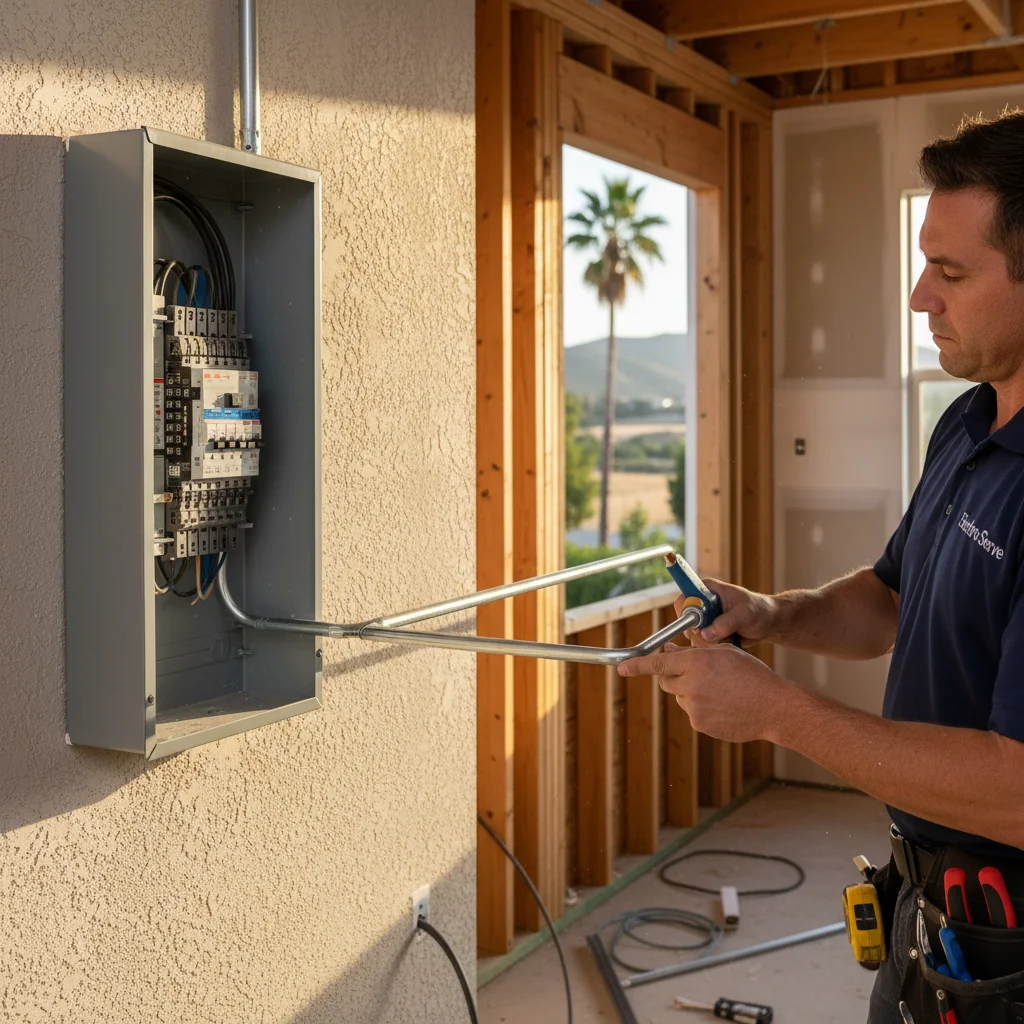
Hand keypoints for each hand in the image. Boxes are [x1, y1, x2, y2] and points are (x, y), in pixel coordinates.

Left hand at [617, 642, 790, 742]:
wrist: (774, 707)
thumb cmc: (752, 676)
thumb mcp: (724, 654)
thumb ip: (692, 653)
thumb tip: (669, 652)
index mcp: (698, 662)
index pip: (658, 663)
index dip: (637, 665)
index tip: (621, 668)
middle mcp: (692, 684)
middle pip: (666, 681)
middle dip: (674, 677)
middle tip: (696, 675)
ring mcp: (694, 707)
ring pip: (680, 697)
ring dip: (691, 693)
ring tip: (721, 693)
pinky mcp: (699, 724)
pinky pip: (692, 713)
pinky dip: (702, 709)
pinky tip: (724, 707)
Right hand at [677, 577, 776, 647]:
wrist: (769, 623)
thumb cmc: (759, 611)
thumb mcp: (744, 614)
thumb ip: (725, 623)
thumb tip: (706, 634)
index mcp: (707, 590)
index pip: (684, 600)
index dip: (687, 614)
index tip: (700, 627)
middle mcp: (702, 603)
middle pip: (686, 622)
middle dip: (702, 633)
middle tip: (721, 635)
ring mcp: (704, 619)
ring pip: (693, 636)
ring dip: (710, 642)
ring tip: (730, 637)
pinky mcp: (708, 632)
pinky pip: (702, 644)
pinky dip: (714, 647)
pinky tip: (729, 641)